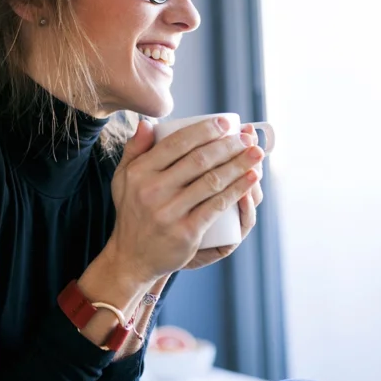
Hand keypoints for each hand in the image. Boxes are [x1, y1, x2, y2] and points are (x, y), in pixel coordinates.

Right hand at [107, 116, 262, 283]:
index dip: (204, 130)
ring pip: (212, 181)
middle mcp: (153, 190)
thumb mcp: (123, 178)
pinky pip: (216, 206)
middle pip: (199, 160)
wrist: (132, 257)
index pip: (176, 143)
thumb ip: (134, 149)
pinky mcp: (186, 232)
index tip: (226, 123)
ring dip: (239, 165)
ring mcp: (169, 212)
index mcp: (140, 172)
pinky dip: (237, 190)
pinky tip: (251, 179)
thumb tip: (148, 123)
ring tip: (257, 154)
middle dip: (228, 145)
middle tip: (247, 138)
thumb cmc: (132, 211)